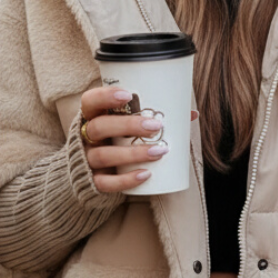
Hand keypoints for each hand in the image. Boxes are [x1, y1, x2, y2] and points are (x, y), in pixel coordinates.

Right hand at [79, 86, 198, 193]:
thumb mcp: (125, 126)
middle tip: (156, 126)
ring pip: (103, 155)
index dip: (105, 96)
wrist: (90, 173)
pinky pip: (106, 182)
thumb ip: (152, 117)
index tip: (128, 94)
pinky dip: (126, 180)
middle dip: (127, 126)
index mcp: (92, 117)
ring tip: (159, 151)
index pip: (90, 101)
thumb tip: (191, 114)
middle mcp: (85, 137)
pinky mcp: (92, 181)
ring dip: (133, 153)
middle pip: (98, 127)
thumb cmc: (116, 140)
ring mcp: (87, 160)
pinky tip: (146, 174)